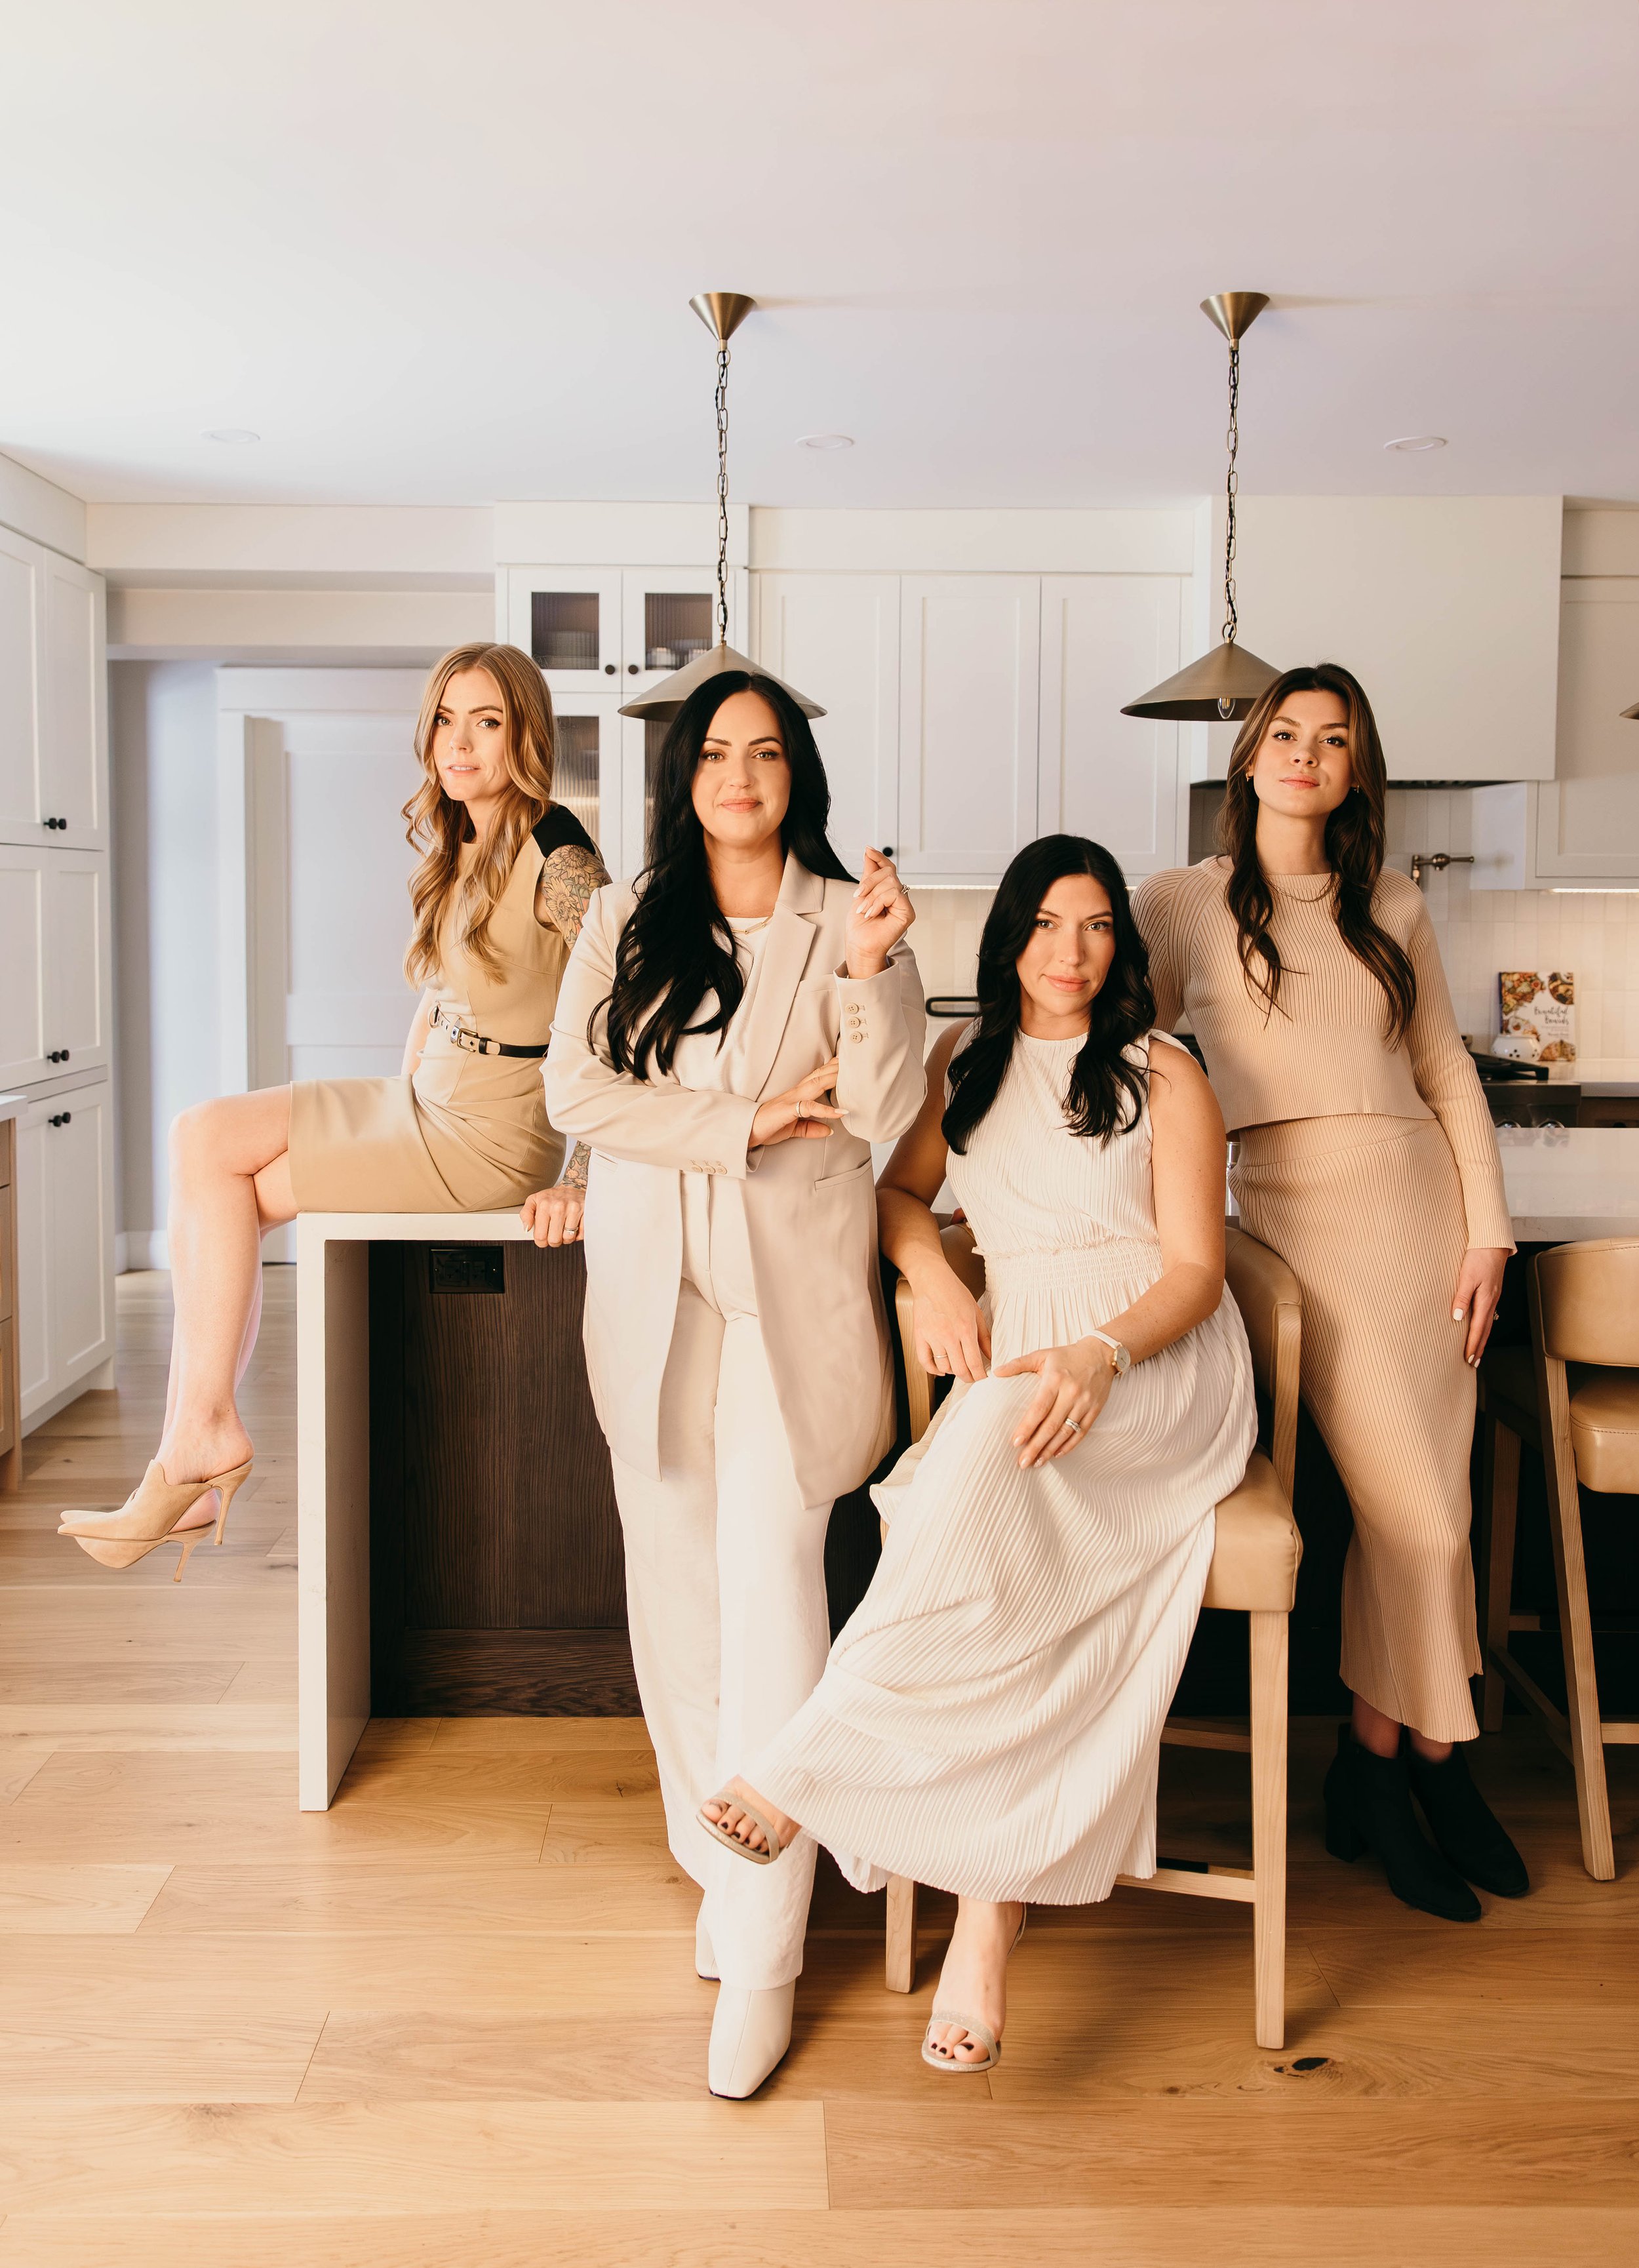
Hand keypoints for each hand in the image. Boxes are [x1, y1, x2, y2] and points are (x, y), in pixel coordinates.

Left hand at [520, 1185, 584, 1245]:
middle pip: (554, 1240)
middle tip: (554, 1233)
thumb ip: (526, 1214)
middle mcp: (559, 1207)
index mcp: (544, 1205)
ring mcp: (574, 1209)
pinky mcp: (587, 1213)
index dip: (541, 1241)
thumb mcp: (534, 1201)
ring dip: (566, 1237)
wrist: (573, 1186)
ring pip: (568, 1238)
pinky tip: (574, 1226)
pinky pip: (581, 1235)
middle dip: (554, 1241)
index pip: (540, 1237)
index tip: (543, 1237)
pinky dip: (578, 1234)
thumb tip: (526, 1229)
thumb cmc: (553, 1196)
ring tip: (564, 1228)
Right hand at [750, 1057, 844, 1148]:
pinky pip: (809, 1108)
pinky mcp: (788, 1111)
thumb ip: (811, 1128)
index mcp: (796, 1094)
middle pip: (819, 1076)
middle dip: (836, 1068)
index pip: (815, 1077)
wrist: (747, 1130)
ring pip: (816, 1085)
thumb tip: (829, 1131)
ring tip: (851, 1079)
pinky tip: (839, 1112)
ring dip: (833, 1080)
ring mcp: (791, 1100)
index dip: (830, 1069)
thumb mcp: (793, 1129)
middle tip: (853, 1060)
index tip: (844, 1062)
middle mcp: (795, 1093)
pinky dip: (826, 1110)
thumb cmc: (768, 1127)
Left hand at [845, 848, 913, 978]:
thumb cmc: (860, 926)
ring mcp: (904, 905)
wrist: (859, 946)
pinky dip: (878, 902)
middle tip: (857, 897)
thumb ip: (868, 874)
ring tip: (864, 911)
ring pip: (890, 882)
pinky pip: (894, 894)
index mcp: (889, 892)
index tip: (868, 849)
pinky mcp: (908, 913)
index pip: (889, 868)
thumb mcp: (861, 894)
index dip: (880, 858)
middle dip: (869, 883)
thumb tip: (869, 851)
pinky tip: (872, 914)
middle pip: (889, 873)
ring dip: (871, 896)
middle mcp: (899, 897)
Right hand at [911, 1266, 991, 1382]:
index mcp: (965, 1329)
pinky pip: (924, 1361)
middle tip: (973, 1377)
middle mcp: (948, 1335)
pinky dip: (933, 1370)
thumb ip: (985, 1336)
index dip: (980, 1376)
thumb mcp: (976, 1312)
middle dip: (969, 1378)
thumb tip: (991, 1356)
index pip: (974, 1363)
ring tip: (958, 1367)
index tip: (983, 1378)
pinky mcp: (919, 1336)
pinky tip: (941, 1370)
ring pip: (943, 1367)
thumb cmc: (955, 1293)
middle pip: (959, 1369)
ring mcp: (932, 1337)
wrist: (932, 1280)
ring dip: (953, 1372)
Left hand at [994, 1338, 1115, 1468]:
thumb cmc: (1067, 1356)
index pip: (1039, 1408)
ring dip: (1050, 1450)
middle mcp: (1071, 1393)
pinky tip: (1056, 1454)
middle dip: (1036, 1446)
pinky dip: (1069, 1445)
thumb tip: (996, 1372)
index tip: (1015, 1442)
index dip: (1027, 1426)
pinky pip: (1081, 1432)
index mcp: (1055, 1379)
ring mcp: (1085, 1403)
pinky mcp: (1095, 1409)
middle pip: (1051, 1425)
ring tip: (1037, 1463)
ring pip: (1066, 1432)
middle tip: (1022, 1463)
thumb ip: (1018, 1364)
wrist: (1101, 1353)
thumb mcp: (1042, 1355)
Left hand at [1452, 1246, 1507, 1365]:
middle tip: (1473, 1363)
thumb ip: (1462, 1297)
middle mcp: (1491, 1301)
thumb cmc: (1479, 1257)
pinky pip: (1488, 1314)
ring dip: (1481, 1339)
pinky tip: (1481, 1328)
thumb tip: (1457, 1318)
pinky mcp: (1492, 1292)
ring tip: (1476, 1351)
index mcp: (1486, 1300)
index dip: (1472, 1344)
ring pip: (1487, 1323)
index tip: (1468, 1358)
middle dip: (1478, 1347)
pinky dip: (1484, 1326)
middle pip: (1485, 1330)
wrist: (1492, 1243)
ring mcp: (1493, 1297)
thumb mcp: (1467, 1277)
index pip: (1477, 1328)